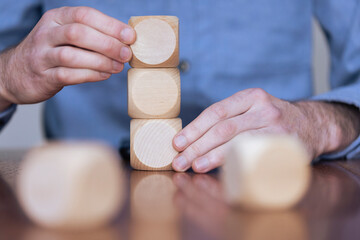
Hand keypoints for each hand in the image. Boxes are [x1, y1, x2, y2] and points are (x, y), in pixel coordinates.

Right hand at [0, 7, 134, 109]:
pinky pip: (68, 75)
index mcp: (56, 18)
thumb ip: (91, 34)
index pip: (84, 15)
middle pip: (78, 33)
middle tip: (126, 54)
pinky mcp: (43, 76)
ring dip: (100, 61)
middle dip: (107, 44)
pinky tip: (104, 75)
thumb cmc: (52, 51)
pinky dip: (90, 75)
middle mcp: (47, 33)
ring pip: (72, 55)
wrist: (17, 72)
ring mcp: (42, 55)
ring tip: (118, 66)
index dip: (110, 25)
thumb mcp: (66, 34)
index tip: (130, 36)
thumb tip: (126, 40)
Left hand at [172, 88, 359, 172]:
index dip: (194, 128)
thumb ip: (231, 119)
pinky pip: (255, 154)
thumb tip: (194, 141)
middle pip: (222, 128)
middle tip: (179, 161)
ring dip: (211, 156)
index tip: (177, 143)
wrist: (314, 125)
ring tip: (194, 167)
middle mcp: (263, 107)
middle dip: (197, 146)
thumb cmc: (273, 120)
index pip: (216, 112)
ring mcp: (275, 126)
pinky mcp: (284, 144)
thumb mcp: (254, 109)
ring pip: (236, 141)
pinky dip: (235, 164)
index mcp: (250, 97)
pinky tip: (221, 171)